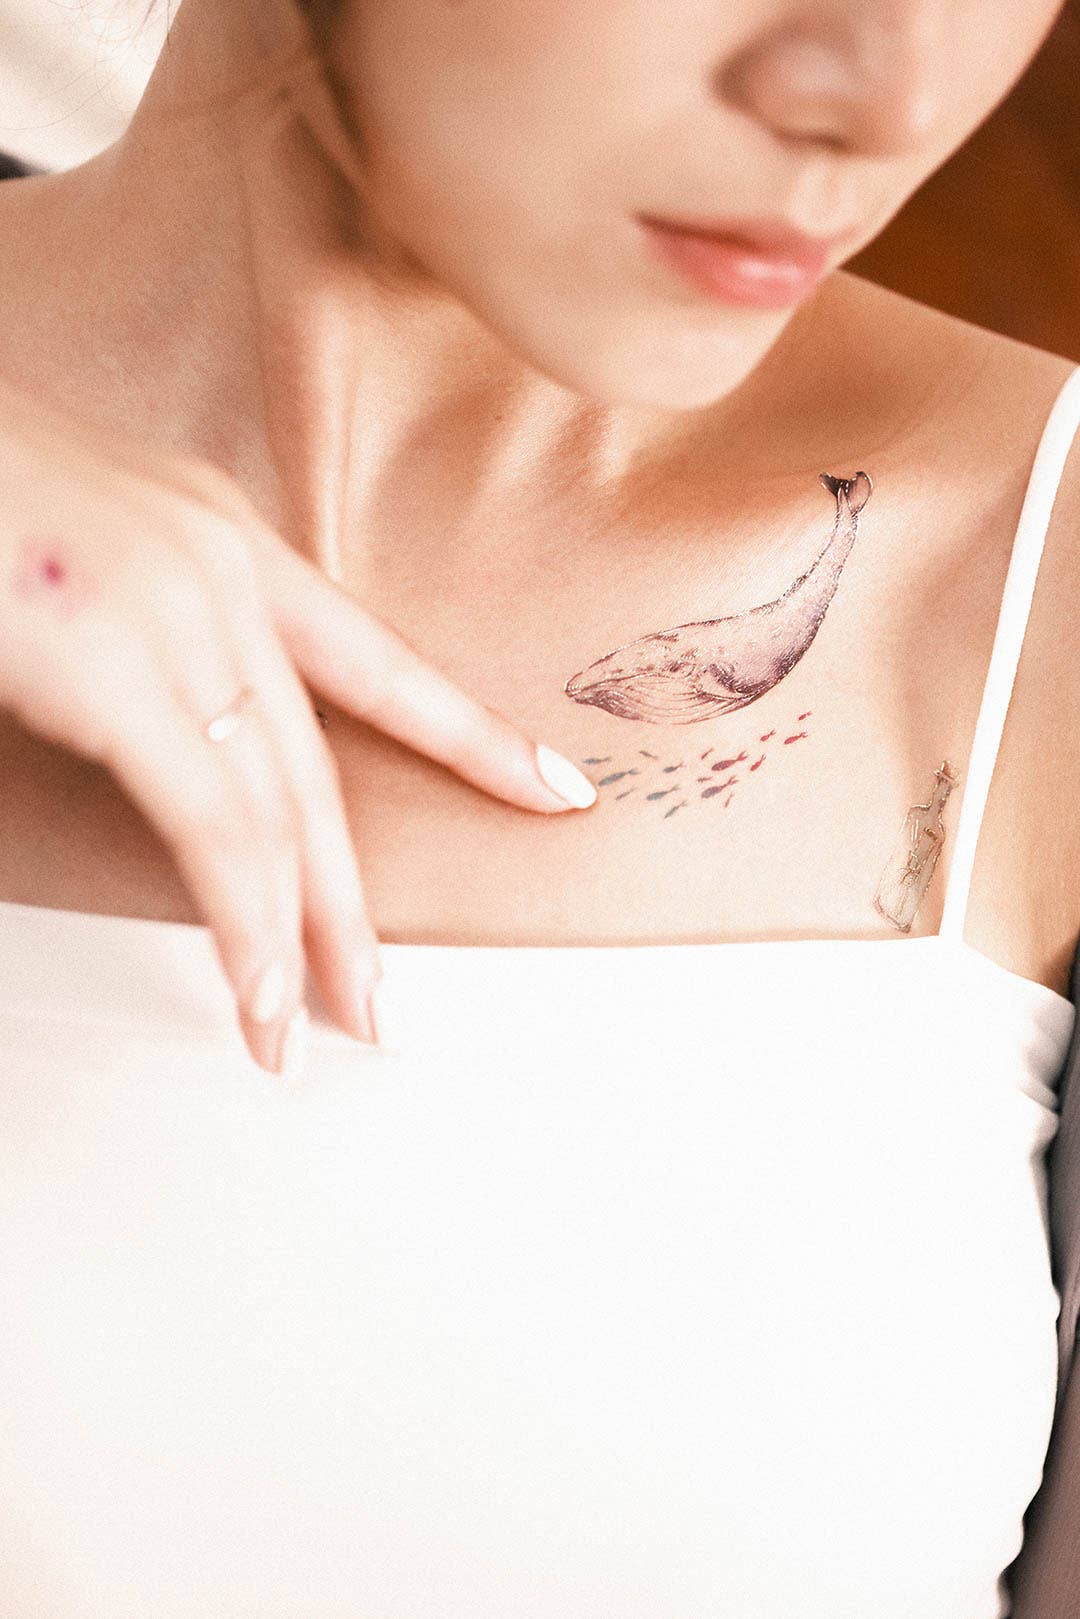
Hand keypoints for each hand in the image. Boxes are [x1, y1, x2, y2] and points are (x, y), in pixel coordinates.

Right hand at [0, 373, 596, 1077]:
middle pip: (324, 767)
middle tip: (378, 996)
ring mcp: (176, 607)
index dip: (470, 733)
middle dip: (353, 898)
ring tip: (315, 1027)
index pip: (376, 661)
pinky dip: (239, 923)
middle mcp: (222, 566)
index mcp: (223, 538)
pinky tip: (257, 994)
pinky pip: (210, 823)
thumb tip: (160, 746)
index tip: (549, 784)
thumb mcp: (79, 573)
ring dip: (297, 937)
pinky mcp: (114, 658)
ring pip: (276, 809)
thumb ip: (139, 652)